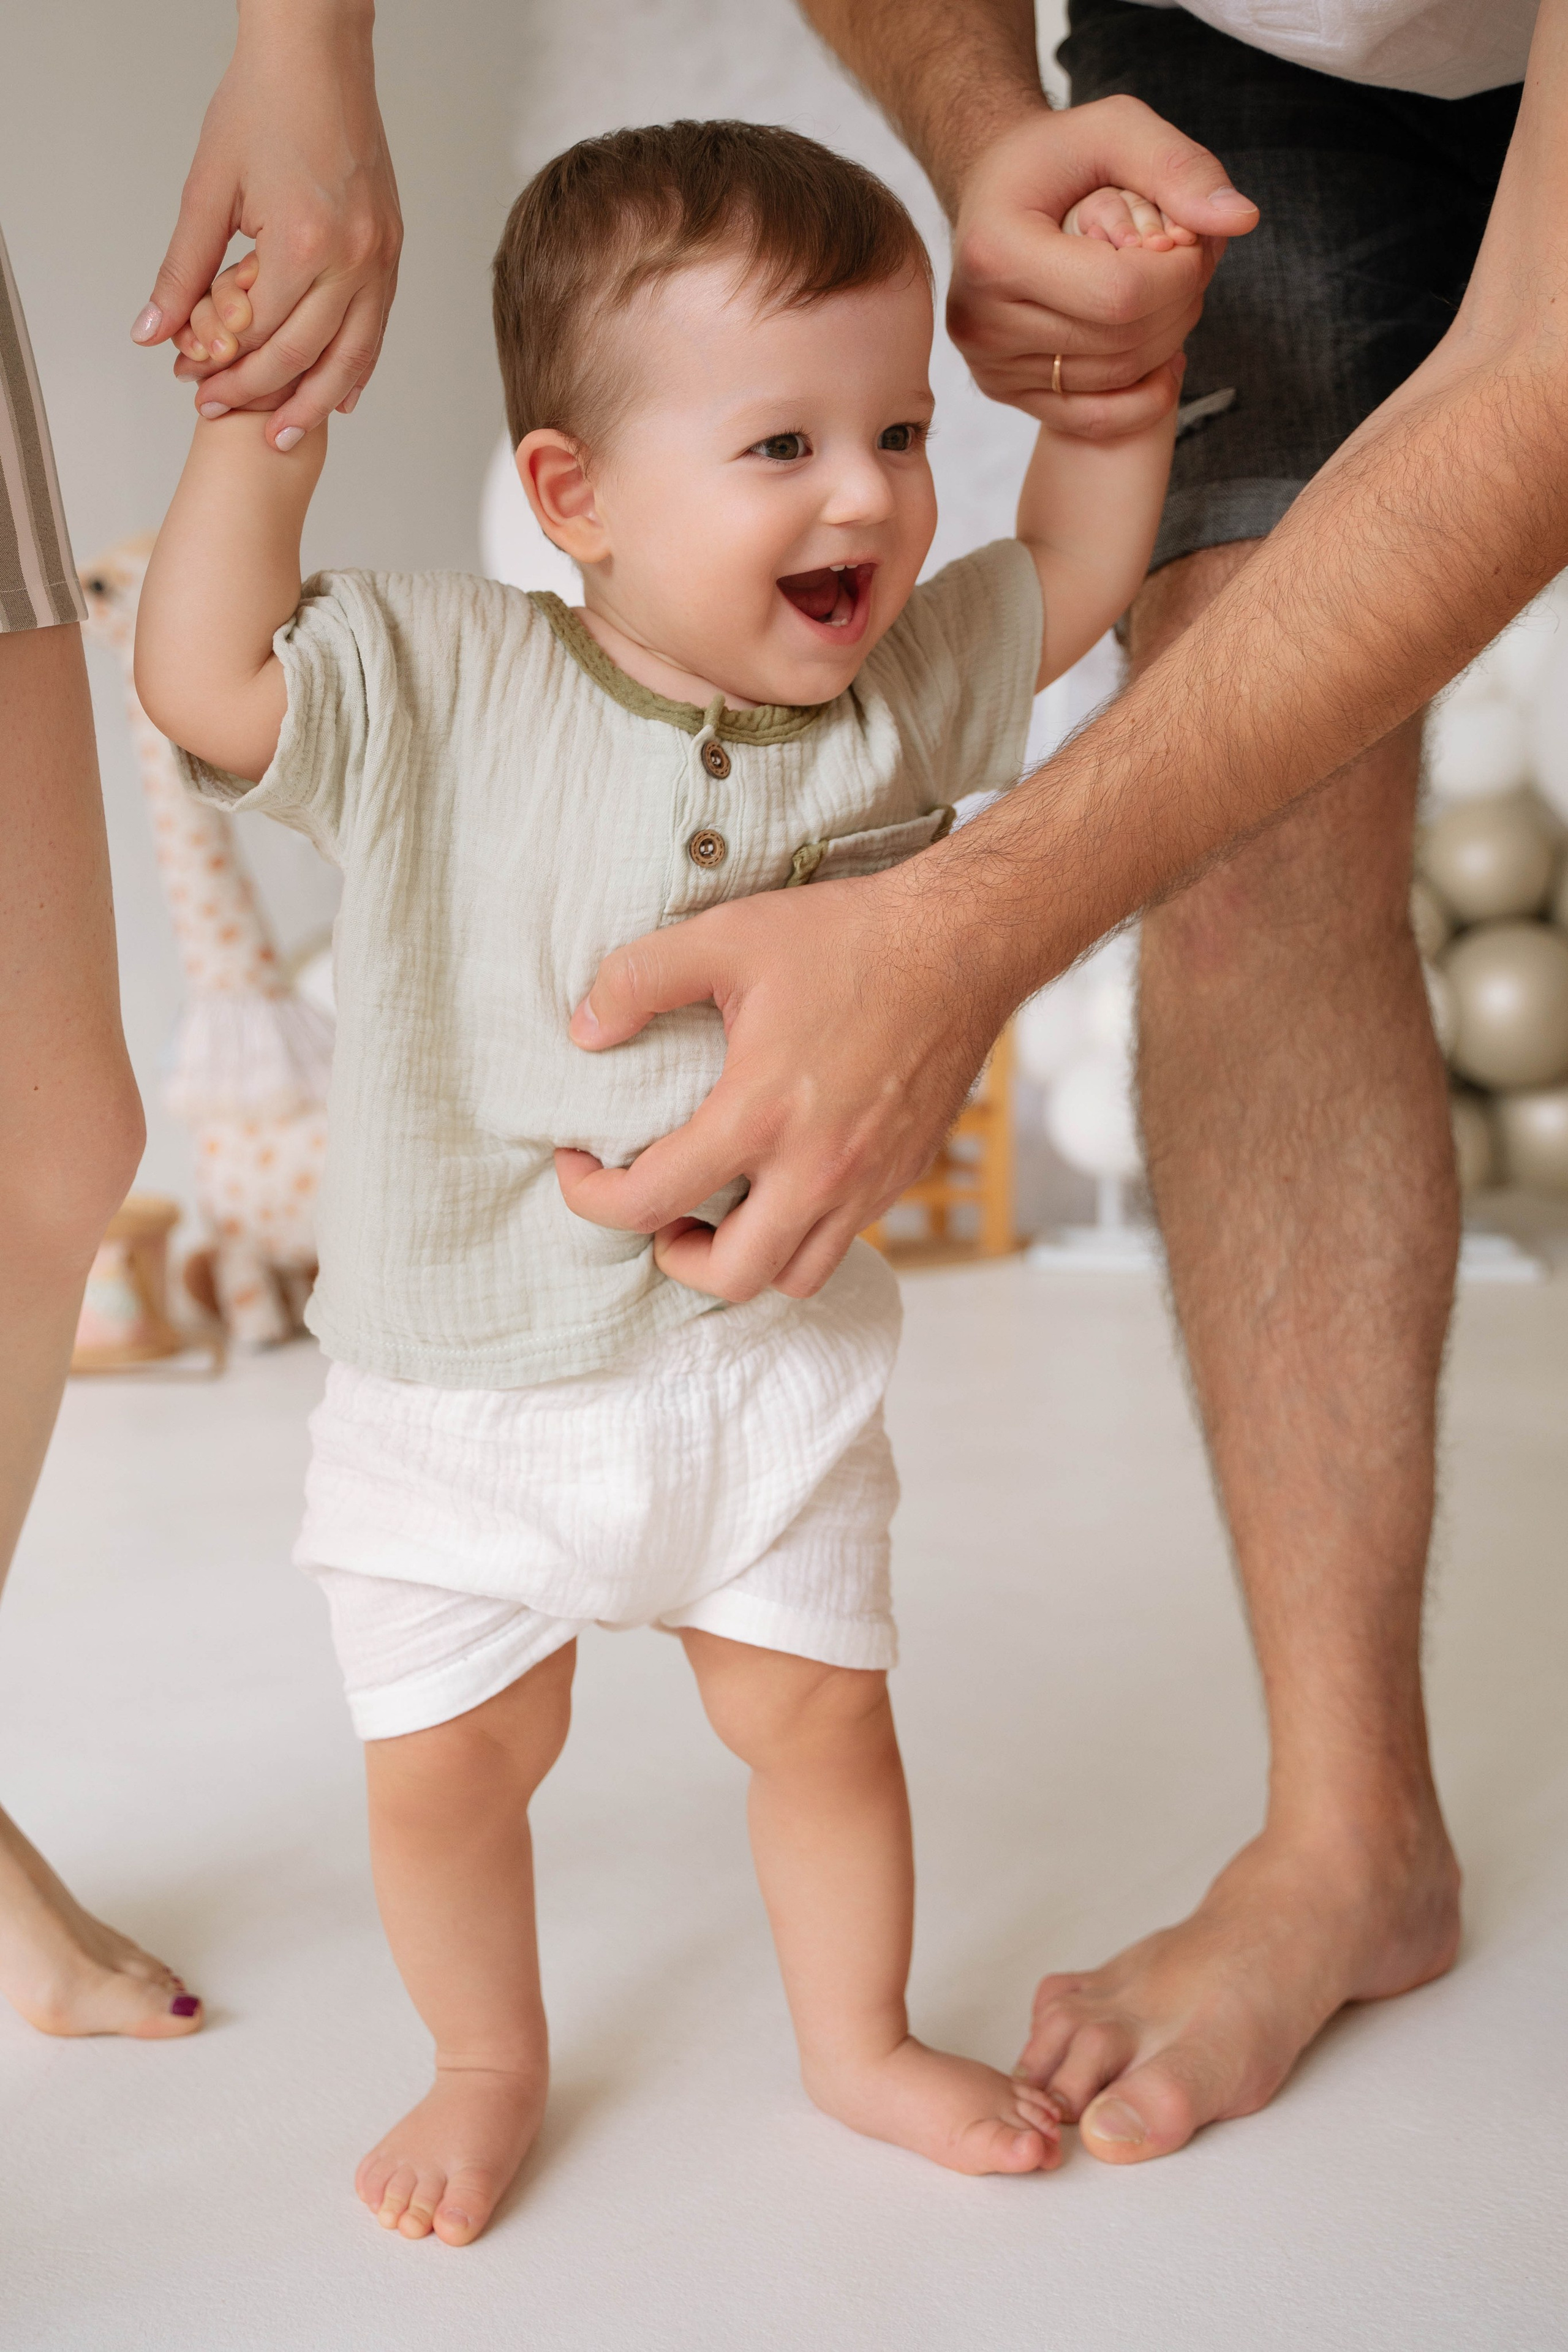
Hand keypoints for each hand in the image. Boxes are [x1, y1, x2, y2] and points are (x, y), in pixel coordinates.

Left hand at [130, 0, 400, 448]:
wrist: (318, 55)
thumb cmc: (265, 104)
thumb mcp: (209, 188)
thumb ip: (183, 268)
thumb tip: (153, 330)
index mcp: (302, 240)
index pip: (256, 331)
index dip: (219, 364)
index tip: (189, 379)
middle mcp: (351, 257)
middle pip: (302, 354)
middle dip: (257, 391)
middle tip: (220, 411)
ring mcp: (379, 256)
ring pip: (351, 356)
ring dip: (314, 402)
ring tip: (284, 433)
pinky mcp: (391, 250)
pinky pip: (377, 329)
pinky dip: (356, 368)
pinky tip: (339, 396)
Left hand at [554, 866, 1008, 1301]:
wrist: (963, 945)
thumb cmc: (848, 938)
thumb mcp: (726, 936)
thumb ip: (639, 979)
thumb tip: (584, 1030)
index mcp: (760, 1115)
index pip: (650, 1201)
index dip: (591, 1197)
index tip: (580, 1166)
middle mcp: (817, 1168)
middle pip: (731, 1276)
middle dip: (676, 1257)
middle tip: (661, 1211)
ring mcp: (867, 1181)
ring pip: (796, 1275)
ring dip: (747, 1257)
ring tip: (723, 1209)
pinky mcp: (902, 1175)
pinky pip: (844, 1239)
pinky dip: (802, 1231)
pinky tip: (784, 1179)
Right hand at [948, 99, 1257, 438]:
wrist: (992, 192)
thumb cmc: (1054, 157)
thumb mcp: (1114, 130)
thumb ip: (1178, 168)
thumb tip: (1241, 220)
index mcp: (996, 253)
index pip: (1119, 295)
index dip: (1178, 275)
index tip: (1191, 241)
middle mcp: (981, 320)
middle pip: (1121, 341)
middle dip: (1178, 302)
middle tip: (1188, 262)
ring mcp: (989, 364)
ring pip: (1116, 378)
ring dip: (1167, 338)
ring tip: (1169, 292)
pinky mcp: (1004, 391)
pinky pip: (1094, 419)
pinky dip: (1145, 396)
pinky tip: (1163, 355)